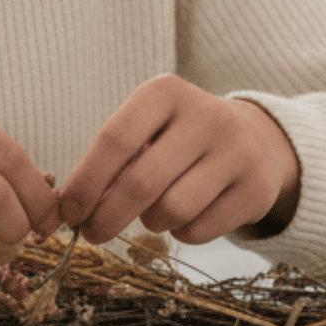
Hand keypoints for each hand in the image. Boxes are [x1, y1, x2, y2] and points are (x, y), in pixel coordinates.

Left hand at [58, 74, 299, 245]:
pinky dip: (181, 233)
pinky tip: (186, 216)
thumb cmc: (177, 140)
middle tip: (93, 233)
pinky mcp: (257, 188)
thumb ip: (111, 162)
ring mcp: (237, 151)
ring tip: (151, 213)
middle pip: (141, 182)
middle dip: (107, 216)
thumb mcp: (146, 130)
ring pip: (172, 210)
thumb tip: (70, 209)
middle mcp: (207, 115)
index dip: (86, 182)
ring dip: (150, 223)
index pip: (115, 139)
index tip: (68, 212)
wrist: (252, 141)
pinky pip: (199, 229)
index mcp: (167, 92)